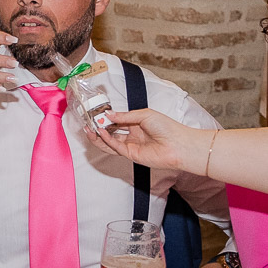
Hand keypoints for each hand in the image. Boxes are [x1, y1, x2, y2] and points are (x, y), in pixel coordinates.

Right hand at [84, 108, 208, 172]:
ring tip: (89, 129)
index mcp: (137, 124)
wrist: (178, 144)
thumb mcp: (144, 115)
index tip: (96, 113)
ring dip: (99, 136)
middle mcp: (133, 135)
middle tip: (89, 121)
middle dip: (99, 127)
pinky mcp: (132, 155)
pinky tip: (101, 132)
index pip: (117, 121)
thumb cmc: (167, 128)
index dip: (106, 117)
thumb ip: (125, 116)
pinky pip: (116, 147)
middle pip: (111, 132)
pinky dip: (107, 140)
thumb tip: (108, 114)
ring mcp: (131, 145)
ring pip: (110, 142)